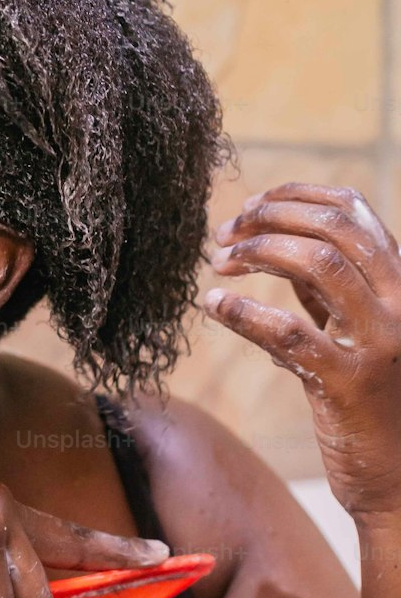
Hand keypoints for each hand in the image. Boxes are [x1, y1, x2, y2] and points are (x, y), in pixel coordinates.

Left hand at [204, 181, 400, 520]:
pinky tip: (214, 303)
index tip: (250, 204)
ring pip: (317, 262)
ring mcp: (380, 341)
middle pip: (332, 226)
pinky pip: (287, 332)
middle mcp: (400, 303)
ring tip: (219, 261)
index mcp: (400, 283)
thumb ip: (324, 290)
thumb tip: (272, 243)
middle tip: (224, 233)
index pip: (352, 208)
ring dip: (257, 251)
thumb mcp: (354, 331)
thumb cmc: (372, 402)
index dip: (294, 195)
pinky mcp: (351, 383)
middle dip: (268, 217)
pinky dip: (243, 310)